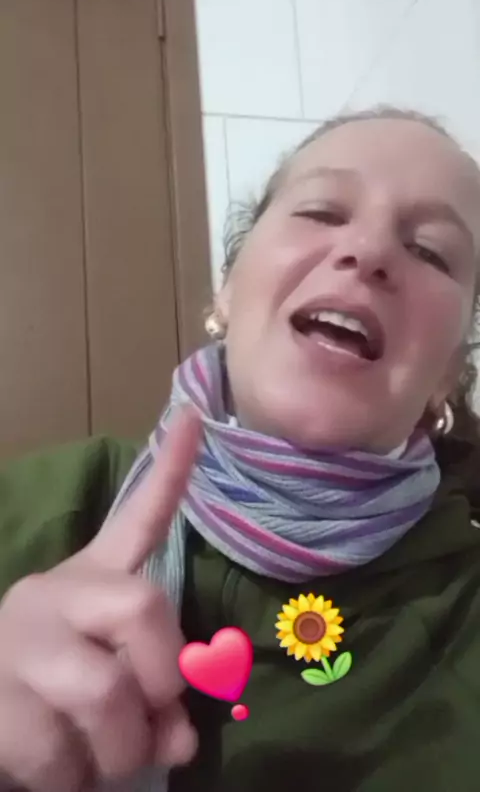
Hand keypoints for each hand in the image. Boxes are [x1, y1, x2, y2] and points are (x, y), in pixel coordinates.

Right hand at [0, 406, 201, 791]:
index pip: (137, 517)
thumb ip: (159, 694)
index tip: (195, 418)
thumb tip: (180, 740)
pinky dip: (75, 782)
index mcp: (92, 581)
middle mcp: (53, 594)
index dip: (170, 471)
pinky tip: (60, 772)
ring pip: (104, 692)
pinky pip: (57, 754)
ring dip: (123, 750)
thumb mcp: (117, 683)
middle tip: (157, 721)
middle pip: (144, 606)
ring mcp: (20, 642)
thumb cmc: (58, 694)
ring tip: (108, 758)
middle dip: (165, 677)